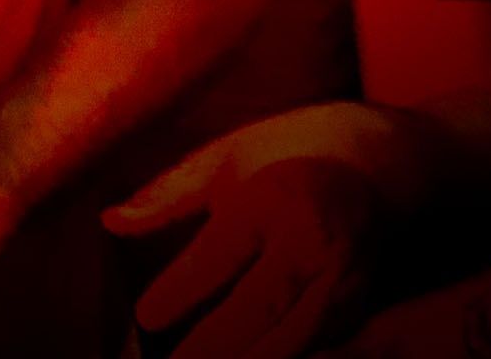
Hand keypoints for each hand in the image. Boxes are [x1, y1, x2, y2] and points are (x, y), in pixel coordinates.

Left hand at [105, 107, 399, 358]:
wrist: (382, 163)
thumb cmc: (285, 152)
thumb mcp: (225, 157)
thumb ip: (167, 194)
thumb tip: (109, 221)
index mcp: (273, 198)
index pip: (222, 254)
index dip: (183, 290)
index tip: (146, 317)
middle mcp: (314, 242)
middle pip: (260, 306)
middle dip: (215, 345)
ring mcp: (343, 281)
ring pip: (294, 339)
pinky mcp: (357, 308)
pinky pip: (317, 346)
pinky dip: (280, 358)